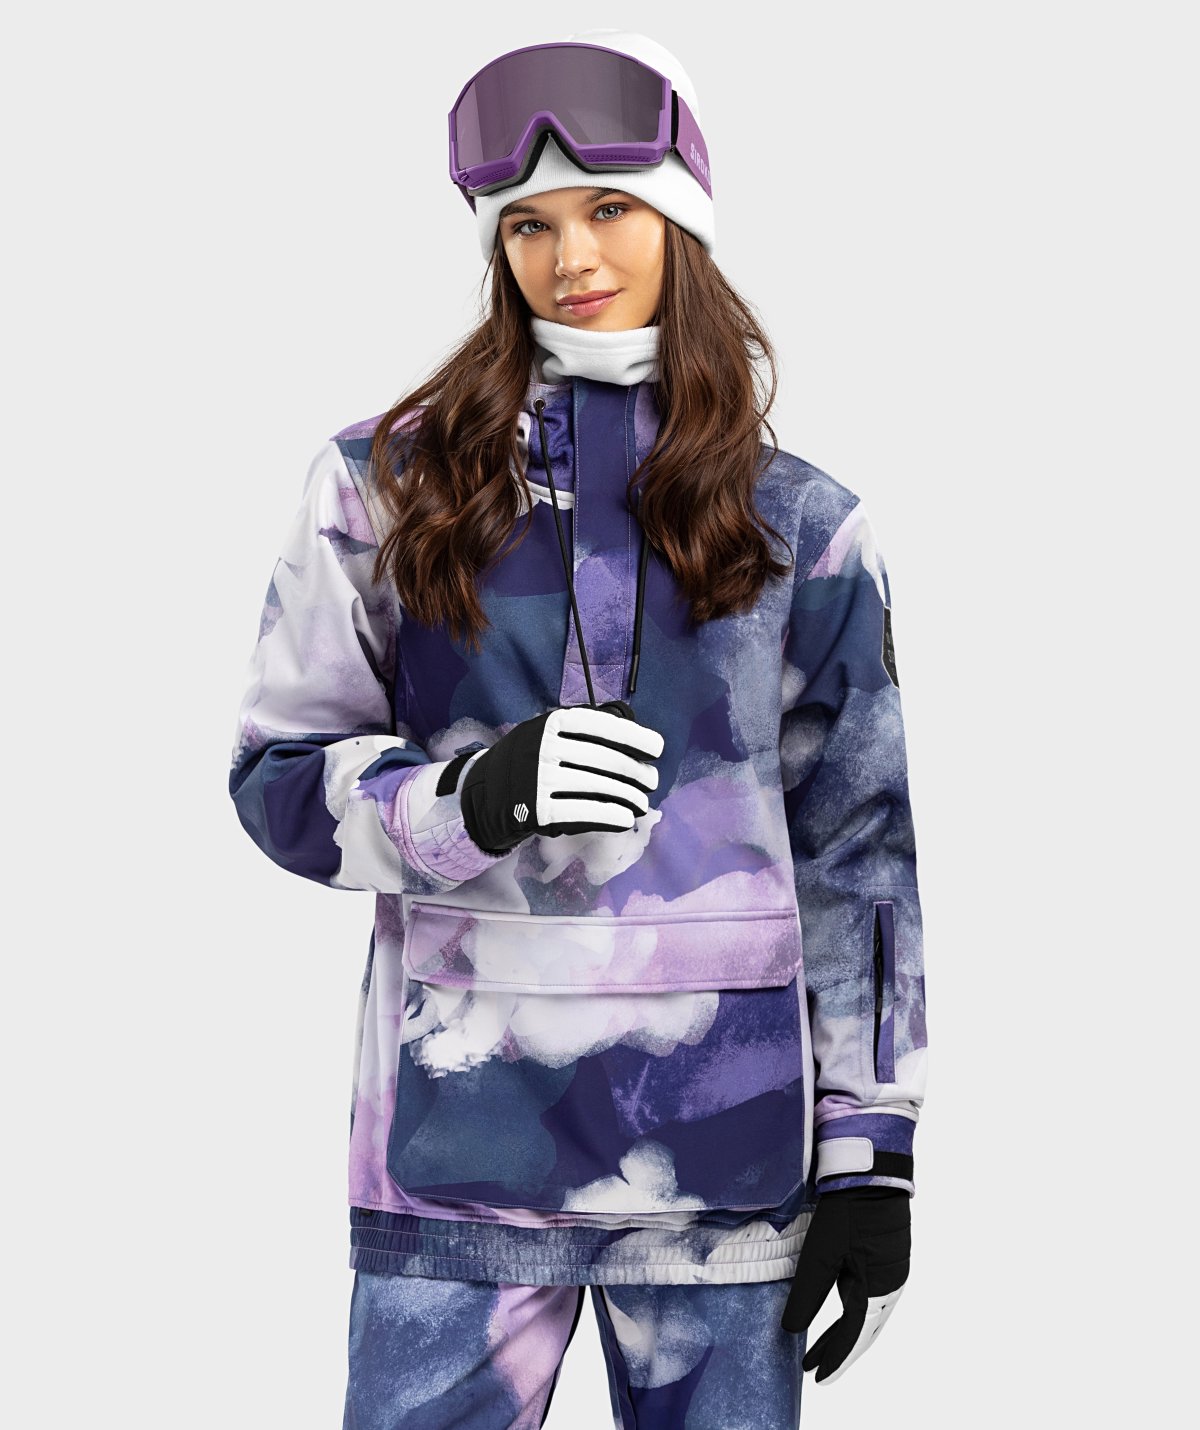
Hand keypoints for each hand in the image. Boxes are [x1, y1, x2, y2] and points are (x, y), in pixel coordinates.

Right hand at [459, 700, 663, 854]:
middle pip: (603, 758)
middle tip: (652, 780)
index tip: (657, 747)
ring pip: (596, 786)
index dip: (632, 735)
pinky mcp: (537, 809)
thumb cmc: (530, 761)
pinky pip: (581, 812)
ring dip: (628, 796)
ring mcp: (538, 779)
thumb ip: (583, 731)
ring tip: (643, 802)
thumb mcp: (548, 734)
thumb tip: (634, 733)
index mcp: (550, 723)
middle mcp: (544, 748)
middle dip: (635, 770)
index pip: (599, 725)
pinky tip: (625, 818)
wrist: (486, 793)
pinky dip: (608, 815)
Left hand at [780, 1186, 910, 1384]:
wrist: (871, 1173)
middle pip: (865, 1330)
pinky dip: (857, 1311)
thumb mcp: (820, 1257)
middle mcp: (892, 1286)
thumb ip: (807, 1296)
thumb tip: (790, 1331)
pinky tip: (844, 1307)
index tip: (815, 1376)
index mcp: (877, 1291)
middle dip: (840, 1350)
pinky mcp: (890, 1254)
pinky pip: (875, 1296)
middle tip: (816, 1366)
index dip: (834, 1357)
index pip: (853, 1336)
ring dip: (848, 1332)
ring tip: (825, 1344)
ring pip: (871, 1315)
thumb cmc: (846, 1215)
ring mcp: (894, 1269)